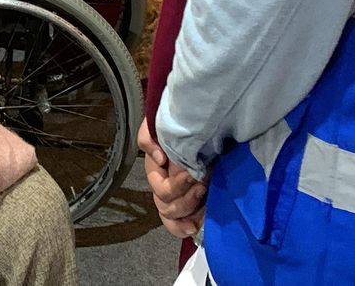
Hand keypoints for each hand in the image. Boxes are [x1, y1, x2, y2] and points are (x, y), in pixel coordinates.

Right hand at [139, 119, 205, 238]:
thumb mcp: (157, 127)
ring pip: (174, 217)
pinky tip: (196, 226)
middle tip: (203, 185)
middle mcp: (165, 189)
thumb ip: (149, 139)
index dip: (176, 186)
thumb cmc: (176, 128)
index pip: (162, 190)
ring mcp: (177, 198)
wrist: (199, 127)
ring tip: (205, 196)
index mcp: (156, 173)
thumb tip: (159, 159)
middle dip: (187, 200)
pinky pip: (183, 224)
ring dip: (190, 211)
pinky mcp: (192, 205)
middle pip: (167, 208)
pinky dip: (188, 226)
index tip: (192, 174)